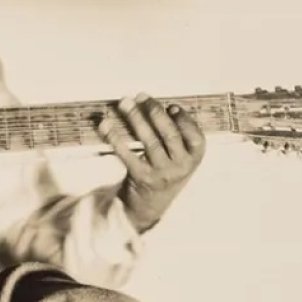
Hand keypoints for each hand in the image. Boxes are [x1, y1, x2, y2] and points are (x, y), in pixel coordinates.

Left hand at [97, 92, 205, 232]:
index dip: (184, 119)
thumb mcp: (179, 157)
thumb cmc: (165, 171)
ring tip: (125, 103)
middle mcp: (181, 166)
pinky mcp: (141, 177)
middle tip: (141, 96)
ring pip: (148, 140)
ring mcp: (162, 172)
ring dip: (135, 118)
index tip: (171, 105)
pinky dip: (115, 137)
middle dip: (154, 112)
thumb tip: (158, 105)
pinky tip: (106, 125)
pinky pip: (127, 154)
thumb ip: (175, 135)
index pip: (195, 136)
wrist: (150, 205)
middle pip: (168, 134)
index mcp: (194, 158)